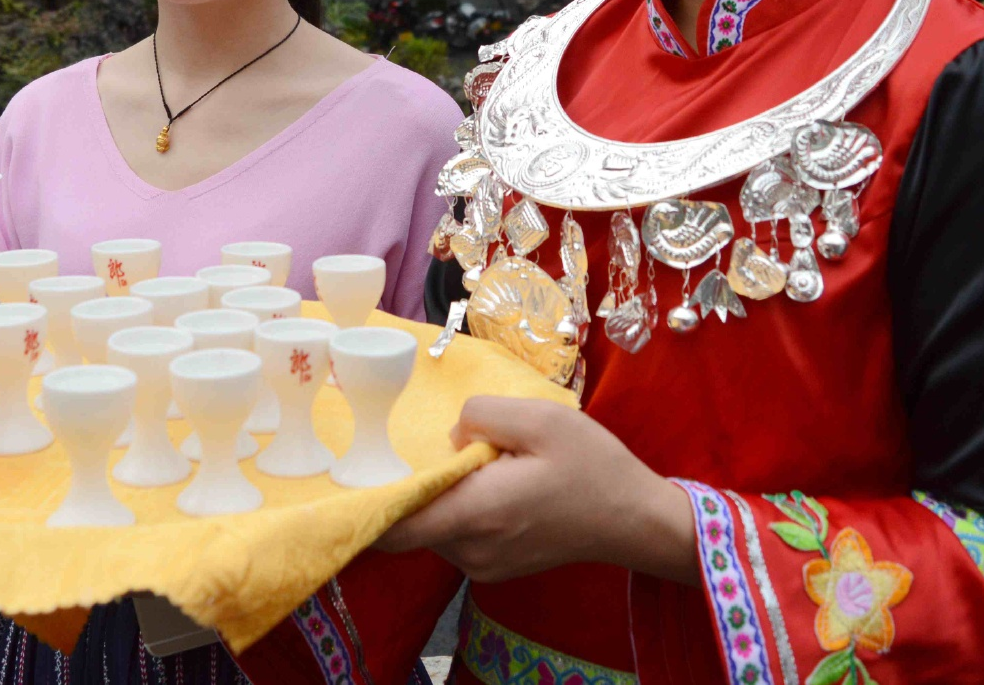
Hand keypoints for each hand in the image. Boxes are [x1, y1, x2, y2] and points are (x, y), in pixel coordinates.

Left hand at [374, 397, 696, 584]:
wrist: (634, 519)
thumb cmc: (591, 467)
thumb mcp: (539, 418)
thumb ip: (482, 415)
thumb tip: (450, 435)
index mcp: (476, 513)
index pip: (394, 526)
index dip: (364, 504)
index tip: (349, 474)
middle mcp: (470, 550)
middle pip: (411, 524)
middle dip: (409, 486)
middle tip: (414, 446)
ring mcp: (482, 565)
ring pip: (434, 528)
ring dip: (439, 496)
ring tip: (470, 459)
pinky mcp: (495, 567)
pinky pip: (457, 536)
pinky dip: (458, 509)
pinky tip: (487, 481)